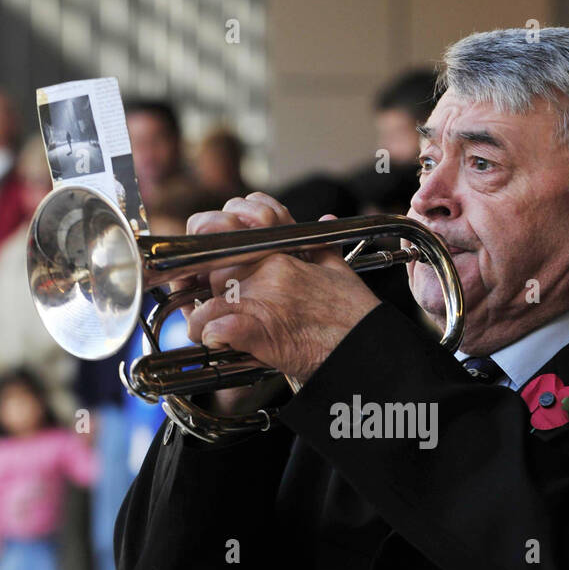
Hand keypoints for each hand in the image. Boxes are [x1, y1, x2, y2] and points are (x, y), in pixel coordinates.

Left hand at [183, 193, 380, 384]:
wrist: (367, 351)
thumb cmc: (355, 317)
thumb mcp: (340, 268)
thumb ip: (323, 244)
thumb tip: (324, 219)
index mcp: (285, 251)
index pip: (234, 220)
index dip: (215, 232)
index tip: (212, 254)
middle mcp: (270, 269)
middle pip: (214, 261)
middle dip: (204, 281)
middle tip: (207, 300)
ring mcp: (262, 298)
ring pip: (207, 296)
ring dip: (201, 315)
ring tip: (206, 328)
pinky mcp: (258, 331)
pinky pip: (216, 327)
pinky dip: (210, 336)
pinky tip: (217, 343)